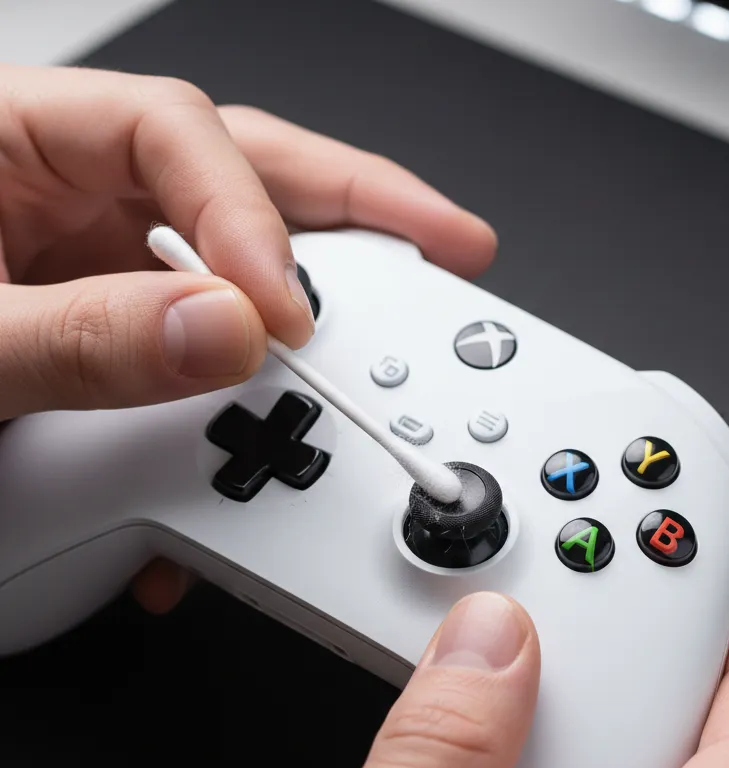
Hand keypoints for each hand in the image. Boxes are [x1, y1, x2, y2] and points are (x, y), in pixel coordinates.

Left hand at [0, 64, 495, 610]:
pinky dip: (250, 394)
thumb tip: (222, 330)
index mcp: (17, 137)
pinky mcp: (112, 327)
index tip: (285, 320)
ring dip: (330, 294)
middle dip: (361, 208)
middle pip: (249, 168)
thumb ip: (80, 338)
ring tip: (406, 313)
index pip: (179, 137)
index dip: (249, 223)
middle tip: (450, 244)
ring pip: (242, 257)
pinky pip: (206, 343)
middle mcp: (68, 188)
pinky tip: (269, 433)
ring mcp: (97, 259)